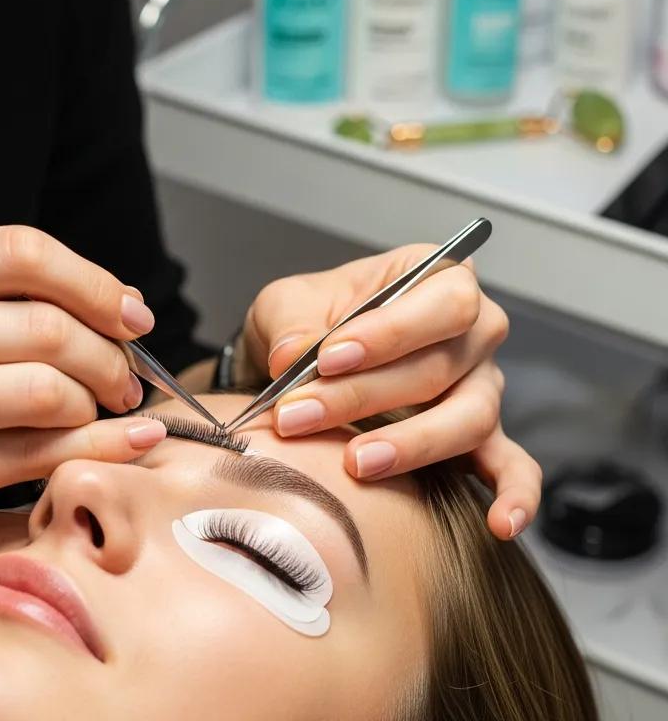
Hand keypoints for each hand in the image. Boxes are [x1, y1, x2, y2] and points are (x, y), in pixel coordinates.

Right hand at [0, 226, 167, 585]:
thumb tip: (118, 306)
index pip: (18, 251)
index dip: (93, 281)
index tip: (132, 314)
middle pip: (44, 324)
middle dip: (109, 352)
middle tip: (127, 376)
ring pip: (46, 390)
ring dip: (98, 402)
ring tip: (104, 409)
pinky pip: (35, 453)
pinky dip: (97, 445)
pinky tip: (128, 442)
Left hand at [242, 244, 539, 540]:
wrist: (303, 363)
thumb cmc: (306, 321)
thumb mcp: (286, 304)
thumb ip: (291, 324)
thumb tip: (291, 357)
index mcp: (434, 276)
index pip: (441, 300)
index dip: (389, 331)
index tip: (328, 358)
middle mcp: (471, 329)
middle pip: (444, 364)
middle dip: (366, 394)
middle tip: (301, 415)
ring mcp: (481, 385)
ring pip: (470, 416)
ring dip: (411, 444)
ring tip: (356, 462)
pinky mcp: (482, 438)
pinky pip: (514, 467)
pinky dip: (514, 495)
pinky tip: (500, 523)